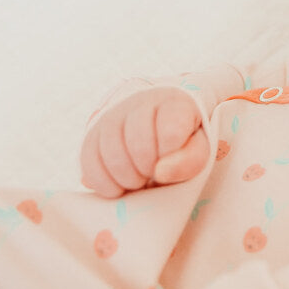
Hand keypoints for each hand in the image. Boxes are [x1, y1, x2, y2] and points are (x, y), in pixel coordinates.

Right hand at [81, 87, 209, 197]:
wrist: (161, 120)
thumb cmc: (183, 138)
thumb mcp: (199, 148)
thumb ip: (190, 160)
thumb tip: (160, 172)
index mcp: (174, 102)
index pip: (170, 132)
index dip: (170, 157)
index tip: (172, 161)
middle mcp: (140, 101)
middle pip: (138, 143)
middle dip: (147, 170)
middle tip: (154, 175)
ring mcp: (113, 114)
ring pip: (110, 151)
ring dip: (126, 178)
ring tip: (139, 181)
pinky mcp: (93, 130)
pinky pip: (88, 159)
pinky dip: (102, 182)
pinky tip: (117, 188)